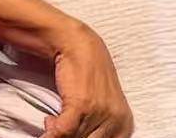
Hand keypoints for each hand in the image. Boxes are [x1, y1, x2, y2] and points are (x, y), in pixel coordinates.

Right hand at [40, 22, 133, 137]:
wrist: (80, 47)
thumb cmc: (89, 77)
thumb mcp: (102, 108)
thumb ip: (97, 129)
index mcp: (125, 125)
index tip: (74, 131)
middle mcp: (117, 121)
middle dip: (71, 136)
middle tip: (61, 126)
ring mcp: (101, 114)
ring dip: (58, 134)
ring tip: (55, 121)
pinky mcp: (83, 106)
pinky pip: (62, 134)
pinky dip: (50, 133)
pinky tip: (49, 122)